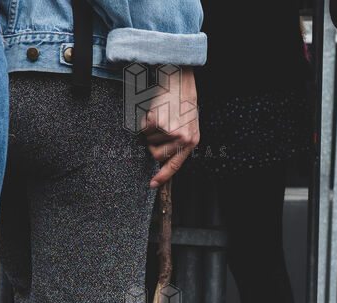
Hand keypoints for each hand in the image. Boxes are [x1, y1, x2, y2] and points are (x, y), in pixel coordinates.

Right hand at [140, 65, 199, 187]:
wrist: (180, 83)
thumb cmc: (183, 104)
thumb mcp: (188, 126)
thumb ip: (179, 143)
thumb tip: (162, 159)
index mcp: (192, 142)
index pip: (175, 165)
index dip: (162, 176)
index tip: (153, 184)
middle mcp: (182, 139)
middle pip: (156, 155)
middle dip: (151, 145)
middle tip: (157, 131)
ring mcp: (171, 131)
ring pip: (148, 141)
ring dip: (150, 130)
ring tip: (161, 116)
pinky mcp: (159, 123)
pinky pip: (144, 129)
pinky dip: (145, 120)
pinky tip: (156, 111)